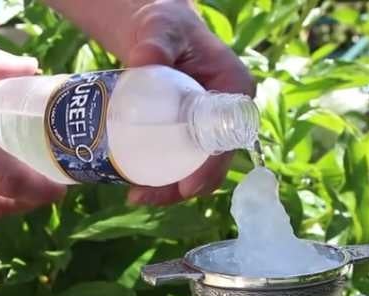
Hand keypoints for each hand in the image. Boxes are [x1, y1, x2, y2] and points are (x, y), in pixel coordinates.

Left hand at [124, 0, 255, 204]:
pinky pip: (179, 162)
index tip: (185, 187)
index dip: (209, 169)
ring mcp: (205, 127)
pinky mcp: (186, 134)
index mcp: (234, 91)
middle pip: (209, 164)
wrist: (153, 33)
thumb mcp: (161, 28)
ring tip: (134, 195)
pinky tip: (137, 183)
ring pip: (193, 169)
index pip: (227, 139)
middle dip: (179, 188)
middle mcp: (225, 115)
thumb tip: (144, 60)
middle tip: (140, 195)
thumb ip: (155, 41)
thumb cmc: (165, 26)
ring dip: (167, 189)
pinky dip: (161, 177)